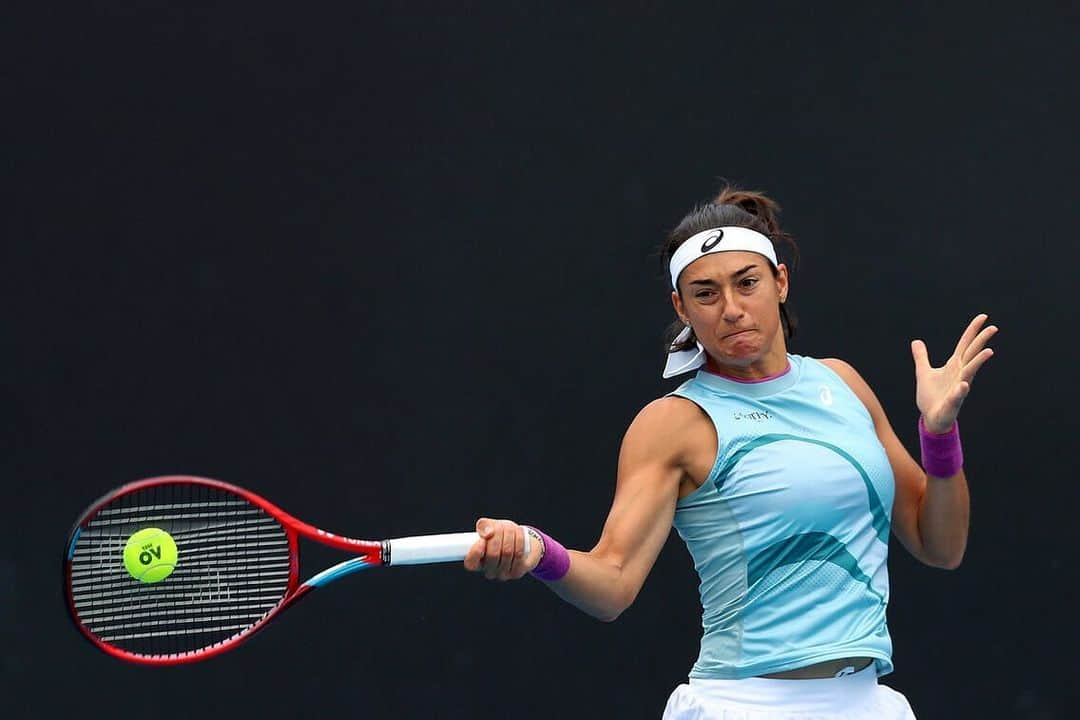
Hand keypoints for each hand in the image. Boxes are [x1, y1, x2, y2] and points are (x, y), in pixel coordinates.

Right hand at [463, 518, 541, 580]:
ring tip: (510, 528)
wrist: (519, 541)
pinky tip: (518, 533)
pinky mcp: (516, 573)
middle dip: (498, 535)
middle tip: (500, 527)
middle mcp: (487, 571)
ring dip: (510, 534)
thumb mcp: (490, 526)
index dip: (476, 550)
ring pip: (507, 552)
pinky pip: (518, 553)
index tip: (482, 538)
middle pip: (493, 554)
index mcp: (475, 562)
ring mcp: (502, 574)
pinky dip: (519, 539)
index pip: (471, 562)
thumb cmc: (500, 535)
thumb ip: (483, 526)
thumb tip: (487, 533)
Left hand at [911, 313, 996, 432]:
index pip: (965, 344)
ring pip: (970, 372)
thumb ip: (921, 357)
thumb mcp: (923, 372)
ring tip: (989, 351)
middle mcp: (960, 374)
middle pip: (972, 354)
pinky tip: (963, 384)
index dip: (972, 330)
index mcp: (954, 365)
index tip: (983, 317)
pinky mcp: (953, 401)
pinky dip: (961, 390)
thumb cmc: (931, 396)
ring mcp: (959, 387)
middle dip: (981, 341)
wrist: (931, 417)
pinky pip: (958, 395)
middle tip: (993, 327)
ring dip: (978, 362)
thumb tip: (916, 341)